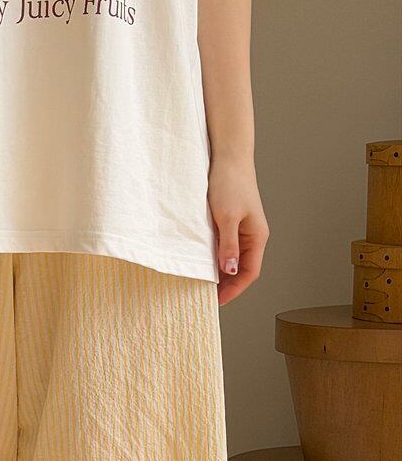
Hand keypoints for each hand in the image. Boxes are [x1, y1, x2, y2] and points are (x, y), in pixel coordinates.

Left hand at [209, 157, 267, 304]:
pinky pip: (225, 248)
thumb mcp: (227, 217)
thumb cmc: (230, 184)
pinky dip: (215, 259)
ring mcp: (242, 230)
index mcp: (257, 237)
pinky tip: (202, 264)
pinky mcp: (230, 223)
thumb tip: (231, 270)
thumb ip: (229, 245)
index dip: (235, 289)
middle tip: (205, 297)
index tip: (217, 301)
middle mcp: (252, 236)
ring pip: (232, 259)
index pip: (250, 272)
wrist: (227, 158)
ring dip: (220, 273)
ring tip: (202, 285)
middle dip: (227, 285)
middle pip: (242, 269)